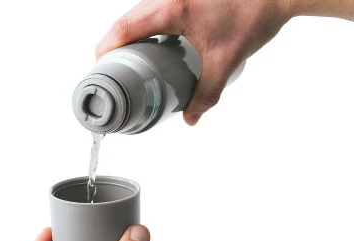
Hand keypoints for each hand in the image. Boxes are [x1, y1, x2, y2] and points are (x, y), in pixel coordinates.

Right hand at [96, 0, 291, 125]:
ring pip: (141, 16)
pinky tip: (156, 50)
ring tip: (132, 65)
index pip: (125, 27)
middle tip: (115, 72)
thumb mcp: (225, 62)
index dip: (107, 48)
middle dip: (116, 47)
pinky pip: (155, 15)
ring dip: (132, 39)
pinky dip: (148, 32)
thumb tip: (191, 117)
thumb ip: (207, 94)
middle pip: (128, 21)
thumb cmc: (253, 16)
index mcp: (172, 8)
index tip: (100, 68)